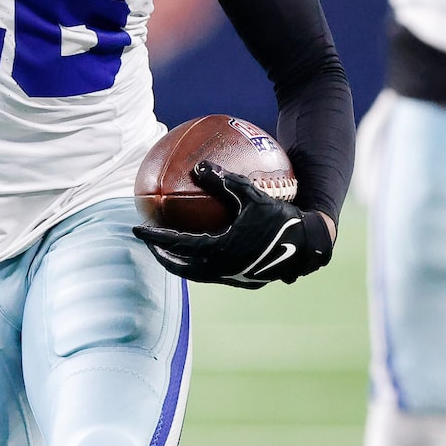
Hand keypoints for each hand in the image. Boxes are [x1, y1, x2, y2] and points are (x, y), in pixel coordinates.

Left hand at [134, 162, 332, 288]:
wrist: (309, 243)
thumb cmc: (282, 216)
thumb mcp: (252, 194)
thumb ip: (224, 180)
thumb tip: (198, 165)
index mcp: (218, 250)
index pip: (176, 245)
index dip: (153, 236)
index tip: (137, 227)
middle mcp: (222, 269)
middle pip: (181, 267)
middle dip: (162, 256)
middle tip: (149, 242)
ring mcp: (234, 277)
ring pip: (197, 274)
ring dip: (180, 263)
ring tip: (171, 251)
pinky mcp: (245, 279)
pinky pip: (215, 273)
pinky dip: (201, 263)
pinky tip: (205, 249)